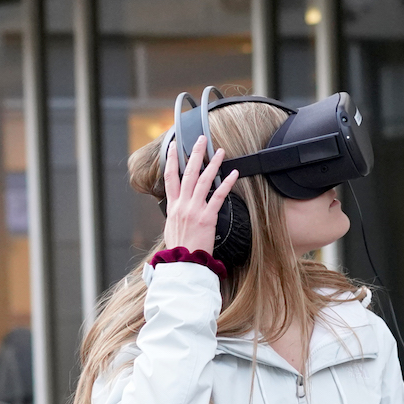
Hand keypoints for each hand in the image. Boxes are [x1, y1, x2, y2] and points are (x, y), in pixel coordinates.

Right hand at [161, 134, 238, 255]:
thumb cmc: (178, 250)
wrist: (182, 263)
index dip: (172, 160)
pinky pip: (218, 196)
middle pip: (188, 173)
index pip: (169, 178)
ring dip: (213, 164)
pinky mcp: (207, 217)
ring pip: (204, 181)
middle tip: (201, 140)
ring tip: (220, 151)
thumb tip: (178, 208)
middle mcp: (182, 205)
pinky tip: (233, 173)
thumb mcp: (171, 228)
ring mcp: (194, 210)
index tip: (174, 147)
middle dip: (195, 154)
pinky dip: (227, 183)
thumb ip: (175, 214)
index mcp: (172, 207)